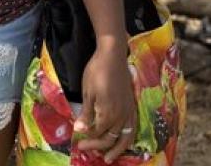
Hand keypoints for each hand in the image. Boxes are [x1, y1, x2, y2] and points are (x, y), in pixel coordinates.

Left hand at [74, 42, 136, 161]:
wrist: (113, 55)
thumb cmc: (96, 71)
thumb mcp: (87, 92)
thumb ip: (86, 113)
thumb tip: (79, 130)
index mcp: (108, 113)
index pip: (98, 133)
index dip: (88, 139)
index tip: (78, 142)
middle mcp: (121, 115)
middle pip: (111, 138)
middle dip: (98, 146)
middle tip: (85, 150)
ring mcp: (129, 110)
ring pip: (126, 136)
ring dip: (118, 149)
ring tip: (109, 157)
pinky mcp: (132, 105)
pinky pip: (133, 127)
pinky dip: (128, 137)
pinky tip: (123, 139)